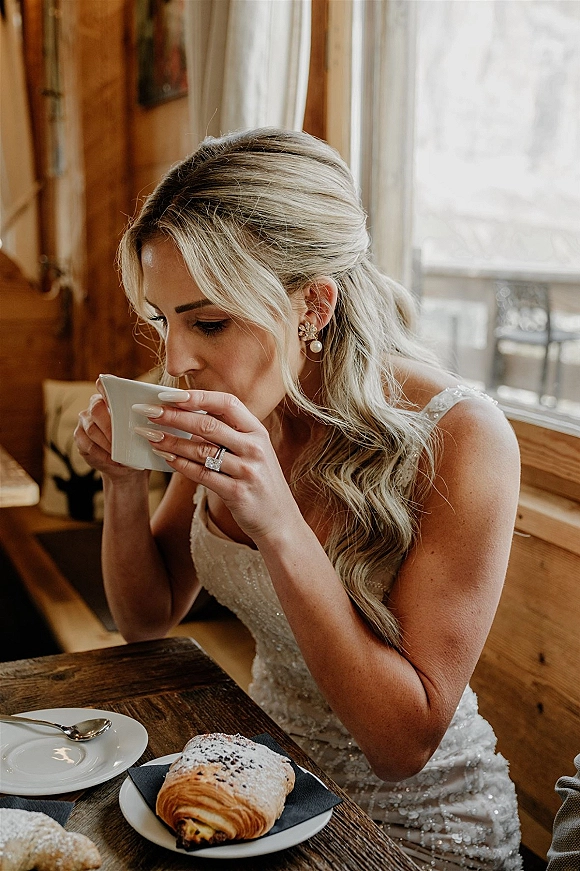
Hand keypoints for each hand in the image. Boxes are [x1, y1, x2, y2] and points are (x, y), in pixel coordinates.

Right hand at [74, 379, 147, 482]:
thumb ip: (146, 417)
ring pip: (92, 429)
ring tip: (122, 453)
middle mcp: (94, 406)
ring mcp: (85, 422)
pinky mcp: (80, 439)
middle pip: (96, 409)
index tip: (115, 399)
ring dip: (108, 442)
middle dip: (110, 425)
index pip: (103, 385)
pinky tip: (113, 459)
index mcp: (110, 398)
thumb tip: (156, 412)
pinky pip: (88, 446)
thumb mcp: (146, 428)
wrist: (127, 464)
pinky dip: (102, 454)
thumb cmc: (139, 441)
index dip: (106, 388)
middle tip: (124, 439)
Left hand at [132, 389, 300, 541]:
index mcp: (257, 431)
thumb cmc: (258, 480)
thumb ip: (227, 433)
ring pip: (201, 450)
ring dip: (171, 441)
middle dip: (174, 416)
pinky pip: (201, 474)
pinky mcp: (236, 492)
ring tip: (149, 435)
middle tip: (147, 412)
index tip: (169, 394)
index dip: (197, 396)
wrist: (278, 519)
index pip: (226, 403)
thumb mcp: (252, 451)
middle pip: (208, 424)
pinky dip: (180, 464)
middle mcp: (254, 447)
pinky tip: (164, 458)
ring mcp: (247, 470)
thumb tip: (185, 415)